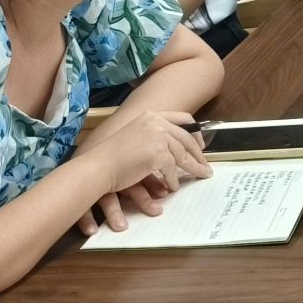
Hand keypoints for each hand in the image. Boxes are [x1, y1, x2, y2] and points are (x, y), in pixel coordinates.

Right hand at [72, 110, 211, 232]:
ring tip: (200, 175)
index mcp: (151, 116)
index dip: (195, 131)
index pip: (182, 118)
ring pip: (183, 154)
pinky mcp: (157, 154)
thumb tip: (174, 150)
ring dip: (193, 167)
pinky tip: (173, 187)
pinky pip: (173, 169)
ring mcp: (158, 137)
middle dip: (199, 152)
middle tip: (205, 164)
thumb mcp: (135, 137)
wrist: (97, 167)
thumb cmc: (111, 156)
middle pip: (186, 138)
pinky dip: (174, 179)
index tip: (200, 143)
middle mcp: (156, 122)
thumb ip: (153, 137)